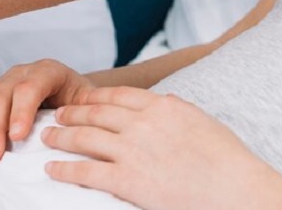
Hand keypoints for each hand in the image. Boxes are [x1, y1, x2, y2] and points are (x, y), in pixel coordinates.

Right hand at [0, 59, 95, 164]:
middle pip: (0, 97)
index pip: (30, 87)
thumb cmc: (77, 99)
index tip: (17, 137)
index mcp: (47, 71)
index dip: (22, 111)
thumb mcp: (87, 100)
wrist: (67, 91)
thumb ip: (87, 106)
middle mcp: (20, 73)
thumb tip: (87, 117)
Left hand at [43, 87, 281, 209]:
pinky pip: (86, 172)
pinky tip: (52, 169)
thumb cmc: (225, 158)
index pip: (119, 95)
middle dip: (73, 112)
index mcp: (163, 106)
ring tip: (48, 137)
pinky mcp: (127, 180)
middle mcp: (143, 123)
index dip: (95, 96)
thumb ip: (177, 110)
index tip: (82, 98)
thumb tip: (164, 101)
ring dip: (61, 137)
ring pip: (85, 138)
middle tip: (57, 114)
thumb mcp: (201, 121)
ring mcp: (133, 150)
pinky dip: (64, 169)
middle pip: (96, 112)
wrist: (233, 186)